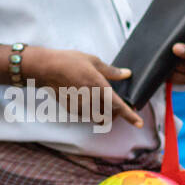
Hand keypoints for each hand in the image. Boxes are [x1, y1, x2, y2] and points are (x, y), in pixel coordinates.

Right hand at [27, 45, 143, 128]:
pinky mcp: (72, 109)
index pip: (118, 105)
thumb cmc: (69, 61)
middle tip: (117, 105)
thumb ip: (112, 71)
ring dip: (103, 113)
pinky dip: (90, 110)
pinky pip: (86, 114)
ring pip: (98, 117)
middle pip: (109, 115)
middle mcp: (90, 99)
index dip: (129, 115)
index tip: (139, 123)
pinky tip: (84, 97)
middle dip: (116, 113)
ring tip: (99, 100)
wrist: (46, 69)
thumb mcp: (93, 61)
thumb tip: (127, 74)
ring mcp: (80, 106)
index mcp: (99, 86)